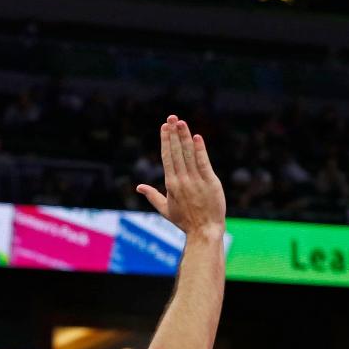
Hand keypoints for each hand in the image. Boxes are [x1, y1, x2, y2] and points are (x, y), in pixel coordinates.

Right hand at [136, 115, 225, 237]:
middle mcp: (182, 180)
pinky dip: (200, 150)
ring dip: (184, 137)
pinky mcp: (210, 182)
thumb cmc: (185, 222)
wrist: (204, 231)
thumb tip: (138, 187)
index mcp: (171, 184)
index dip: (166, 141)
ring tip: (181, 122)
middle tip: (172, 117)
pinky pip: (203, 163)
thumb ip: (152, 196)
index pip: (167, 157)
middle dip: (173, 133)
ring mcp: (196, 180)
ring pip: (189, 154)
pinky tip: (197, 137)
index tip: (164, 127)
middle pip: (177, 152)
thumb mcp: (165, 210)